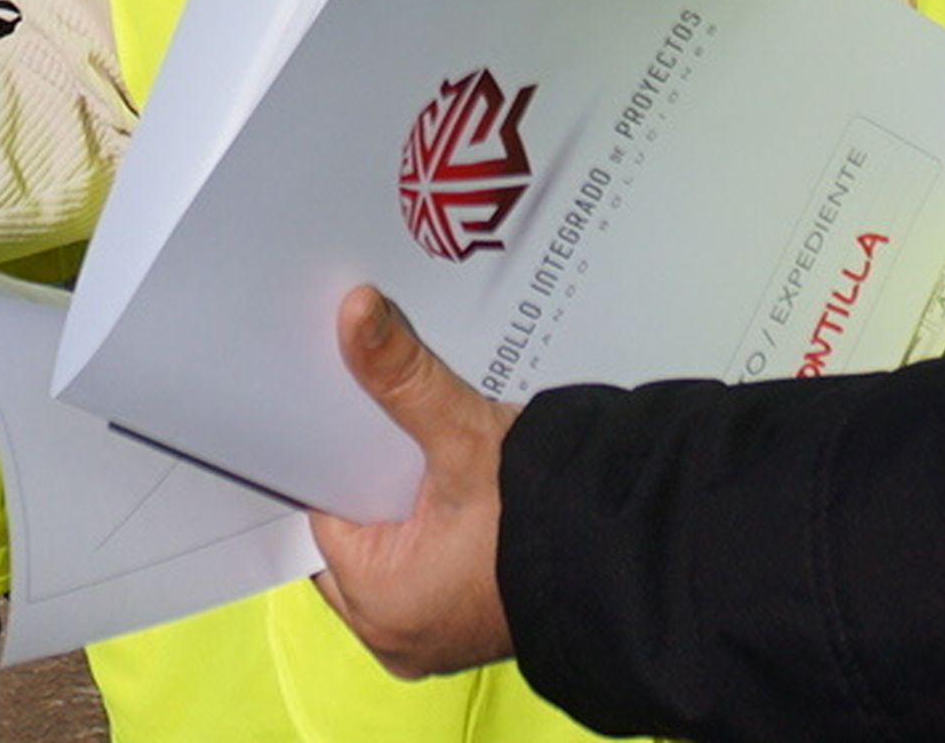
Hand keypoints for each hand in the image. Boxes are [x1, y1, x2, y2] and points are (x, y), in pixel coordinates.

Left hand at [309, 289, 514, 678]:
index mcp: (375, 603)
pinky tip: (432, 468)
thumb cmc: (541, 516)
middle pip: (351, 530)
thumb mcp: (462, 436)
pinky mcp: (460, 621)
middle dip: (361, 472)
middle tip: (361, 405)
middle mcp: (393, 633)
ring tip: (398, 429)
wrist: (624, 557)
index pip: (320, 511)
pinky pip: (419, 560)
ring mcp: (429, 633)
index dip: (326, 454)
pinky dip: (422, 518)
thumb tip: (355, 309)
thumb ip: (402, 375)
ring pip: (386, 543)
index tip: (323, 402)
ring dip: (394, 493)